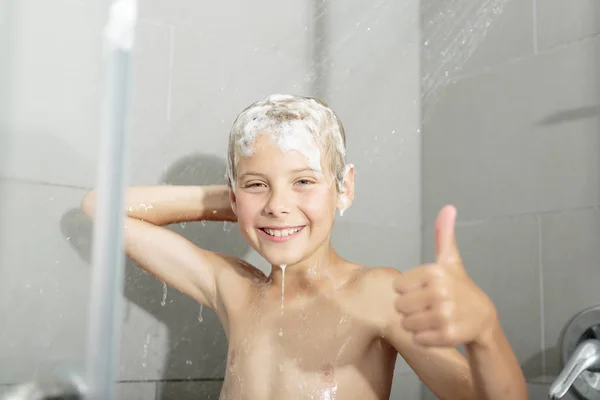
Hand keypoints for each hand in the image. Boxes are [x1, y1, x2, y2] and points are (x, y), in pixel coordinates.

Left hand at [393, 205, 497, 346]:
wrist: (483, 318)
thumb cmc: (460, 287)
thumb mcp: (450, 260)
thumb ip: (443, 235)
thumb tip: (448, 208)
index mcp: (435, 271)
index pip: (397, 286)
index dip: (409, 290)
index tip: (426, 289)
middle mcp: (440, 292)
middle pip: (399, 306)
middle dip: (411, 309)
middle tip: (429, 306)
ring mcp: (445, 315)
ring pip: (407, 324)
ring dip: (416, 324)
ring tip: (433, 318)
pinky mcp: (447, 336)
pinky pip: (418, 339)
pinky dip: (424, 338)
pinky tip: (437, 330)